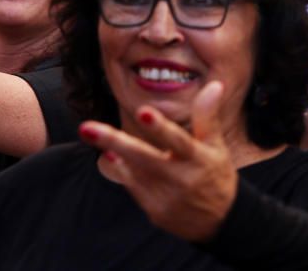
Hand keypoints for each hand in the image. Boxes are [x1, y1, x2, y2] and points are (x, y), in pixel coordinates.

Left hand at [79, 81, 237, 241]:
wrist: (221, 222)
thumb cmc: (214, 174)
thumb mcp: (215, 146)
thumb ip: (207, 116)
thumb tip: (214, 85)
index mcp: (198, 159)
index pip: (178, 140)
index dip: (160, 127)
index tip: (143, 111)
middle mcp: (180, 178)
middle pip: (143, 157)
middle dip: (114, 141)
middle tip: (86, 127)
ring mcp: (165, 197)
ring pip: (132, 171)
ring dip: (111, 151)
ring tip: (89, 132)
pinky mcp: (154, 210)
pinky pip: (131, 185)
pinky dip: (119, 168)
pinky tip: (108, 154)